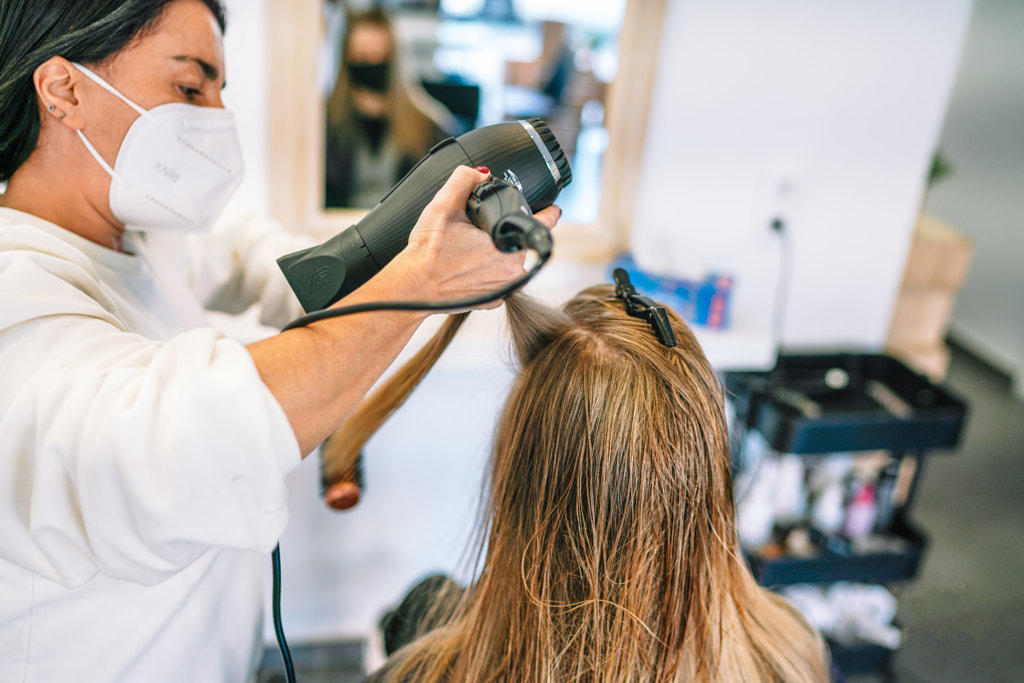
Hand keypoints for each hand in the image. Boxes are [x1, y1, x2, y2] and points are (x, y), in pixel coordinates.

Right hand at [387, 166, 560, 308]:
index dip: (548, 213)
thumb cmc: (426, 253)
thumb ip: (464, 179)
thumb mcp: (443, 205)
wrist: (412, 288)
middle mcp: (512, 272)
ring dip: (497, 252)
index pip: (540, 225)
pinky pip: (499, 281)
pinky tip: (467, 266)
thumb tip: (479, 173)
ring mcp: (503, 290)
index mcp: (507, 248)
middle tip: (476, 231)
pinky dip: (488, 272)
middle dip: (504, 232)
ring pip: (510, 262)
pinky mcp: (492, 301)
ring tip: (467, 250)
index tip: (553, 209)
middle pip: (520, 243)